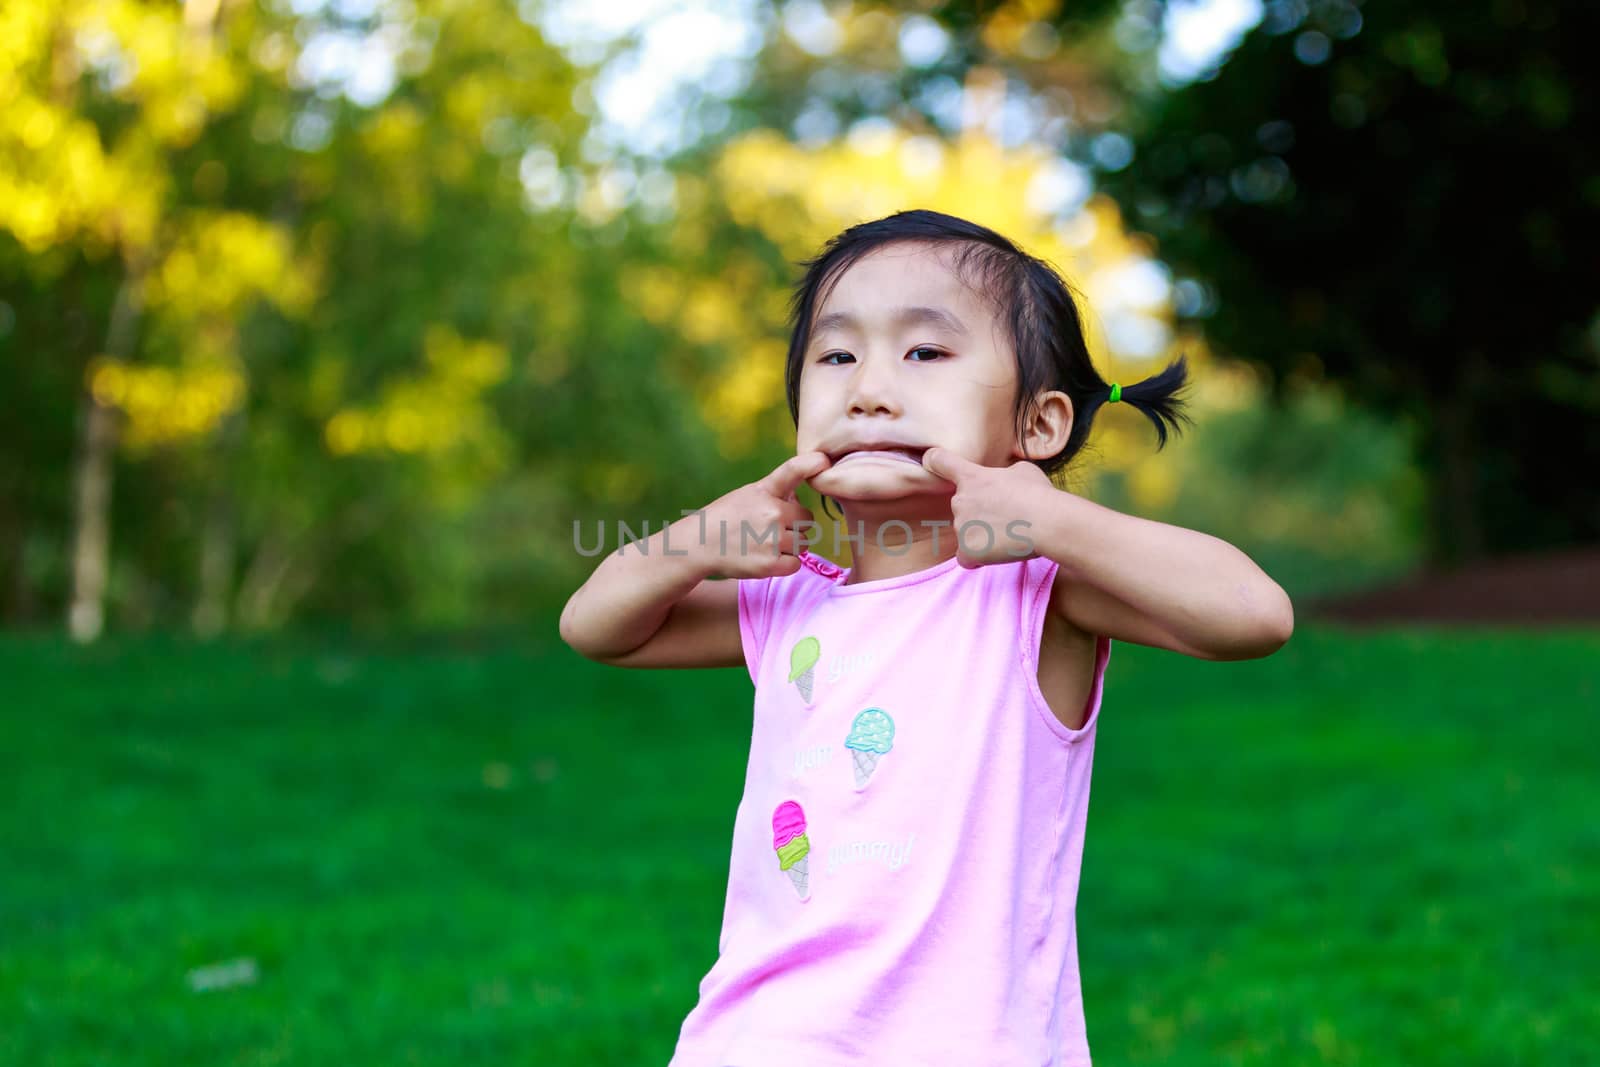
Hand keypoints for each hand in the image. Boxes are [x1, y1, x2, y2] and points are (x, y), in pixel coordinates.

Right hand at [694, 451, 831, 577]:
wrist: (699, 545)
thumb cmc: (726, 518)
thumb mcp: (748, 495)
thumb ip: (776, 493)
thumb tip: (800, 496)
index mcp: (765, 491)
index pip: (792, 471)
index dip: (811, 463)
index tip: (823, 460)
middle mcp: (771, 512)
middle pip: (806, 520)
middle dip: (796, 525)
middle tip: (772, 530)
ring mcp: (772, 539)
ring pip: (803, 543)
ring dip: (791, 546)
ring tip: (766, 544)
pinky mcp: (770, 564)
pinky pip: (795, 563)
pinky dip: (786, 563)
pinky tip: (768, 558)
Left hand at [919, 446, 1054, 566]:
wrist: (1047, 523)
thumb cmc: (1039, 494)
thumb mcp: (1023, 471)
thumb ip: (1004, 474)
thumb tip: (1004, 481)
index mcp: (971, 477)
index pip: (940, 461)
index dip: (934, 461)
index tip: (929, 461)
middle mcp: (960, 501)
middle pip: (961, 506)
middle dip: (978, 511)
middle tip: (1005, 516)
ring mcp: (961, 527)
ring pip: (966, 532)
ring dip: (981, 534)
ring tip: (1008, 534)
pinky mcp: (967, 550)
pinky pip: (965, 557)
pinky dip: (976, 557)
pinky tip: (994, 553)